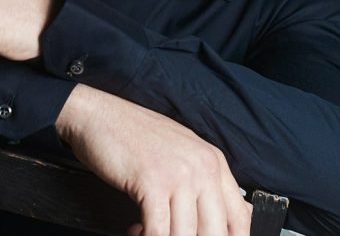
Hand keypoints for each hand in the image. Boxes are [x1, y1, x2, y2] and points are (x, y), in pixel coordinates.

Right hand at [56, 85, 251, 235]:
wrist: (99, 114)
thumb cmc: (135, 137)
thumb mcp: (182, 154)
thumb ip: (205, 184)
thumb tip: (224, 222)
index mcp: (214, 162)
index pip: (240, 219)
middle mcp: (203, 168)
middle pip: (215, 232)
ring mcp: (179, 174)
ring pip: (186, 235)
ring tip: (146, 233)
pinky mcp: (152, 182)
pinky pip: (158, 231)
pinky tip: (134, 230)